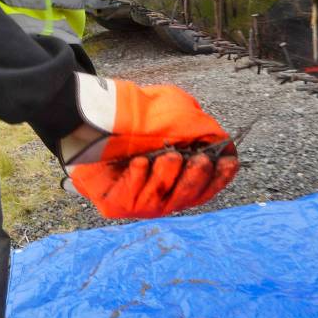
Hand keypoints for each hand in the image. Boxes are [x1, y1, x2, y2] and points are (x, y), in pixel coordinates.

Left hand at [59, 74, 238, 218]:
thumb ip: (202, 130)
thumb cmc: (131, 114)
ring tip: (167, 156)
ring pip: (163, 201)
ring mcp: (135, 200)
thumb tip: (228, 146)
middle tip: (200, 161)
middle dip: (197, 180)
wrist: (88, 113)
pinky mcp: (114, 204)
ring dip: (168, 177)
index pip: (202, 186)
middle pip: (187, 198)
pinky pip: (134, 198)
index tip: (229, 164)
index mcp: (173, 175)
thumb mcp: (175, 114)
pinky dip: (140, 179)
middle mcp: (156, 191)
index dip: (219, 179)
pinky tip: (139, 162)